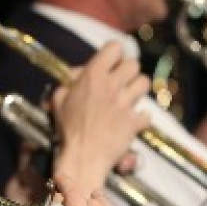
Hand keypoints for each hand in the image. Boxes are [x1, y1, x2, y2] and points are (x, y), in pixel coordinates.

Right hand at [51, 42, 150, 192]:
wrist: (82, 157)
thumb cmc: (67, 130)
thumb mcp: (59, 101)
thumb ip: (68, 84)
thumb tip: (77, 75)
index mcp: (93, 76)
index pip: (115, 47)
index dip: (114, 54)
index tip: (111, 64)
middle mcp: (112, 85)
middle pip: (133, 64)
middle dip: (128, 72)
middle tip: (121, 82)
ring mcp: (125, 103)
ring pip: (144, 83)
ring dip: (137, 89)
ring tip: (129, 98)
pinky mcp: (134, 122)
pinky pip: (146, 114)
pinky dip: (141, 118)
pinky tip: (132, 121)